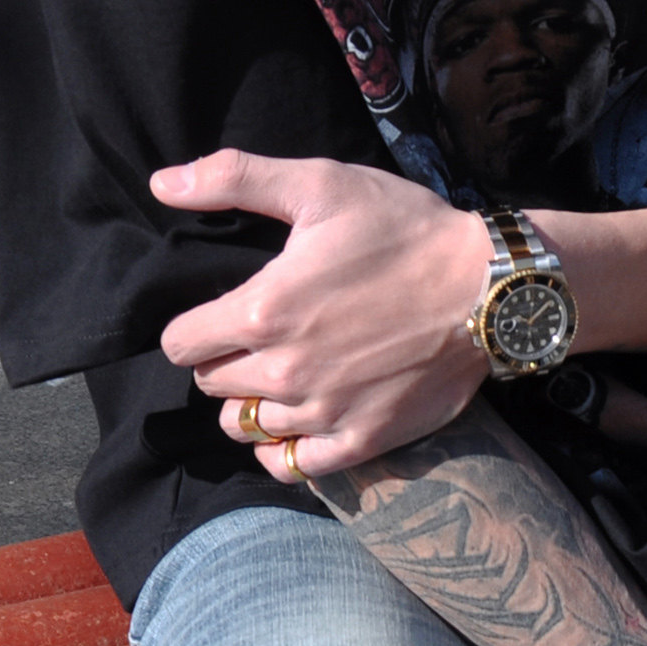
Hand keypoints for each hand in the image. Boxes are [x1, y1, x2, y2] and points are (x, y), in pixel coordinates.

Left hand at [153, 150, 494, 481]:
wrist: (484, 290)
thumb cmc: (402, 231)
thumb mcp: (319, 183)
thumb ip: (233, 177)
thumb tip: (162, 182)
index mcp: (263, 311)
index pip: (181, 343)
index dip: (191, 327)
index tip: (218, 316)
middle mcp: (286, 371)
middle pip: (211, 386)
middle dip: (222, 362)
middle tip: (257, 341)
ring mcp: (324, 413)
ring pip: (244, 427)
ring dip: (250, 405)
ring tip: (278, 380)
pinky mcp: (361, 440)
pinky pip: (291, 467)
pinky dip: (280, 452)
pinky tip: (293, 427)